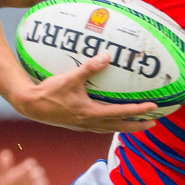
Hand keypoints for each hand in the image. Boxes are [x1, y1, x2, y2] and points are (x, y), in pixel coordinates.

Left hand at [0, 150, 48, 184]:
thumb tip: (4, 152)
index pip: (31, 163)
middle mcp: (32, 177)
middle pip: (40, 172)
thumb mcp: (2, 174)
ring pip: (44, 183)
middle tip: (33, 175)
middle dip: (38, 173)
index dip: (30, 165)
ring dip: (41, 184)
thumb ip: (3, 164)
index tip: (27, 167)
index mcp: (25, 169)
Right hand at [12, 54, 158, 132]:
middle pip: (120, 127)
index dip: (138, 111)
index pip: (121, 113)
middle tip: (154, 123)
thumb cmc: (49, 92)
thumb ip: (89, 67)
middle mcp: (90, 123)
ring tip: (138, 124)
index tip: (153, 107)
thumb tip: (107, 56)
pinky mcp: (78, 125)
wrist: (31, 106)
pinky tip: (113, 120)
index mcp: (90, 113)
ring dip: (126, 127)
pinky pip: (101, 127)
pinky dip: (112, 125)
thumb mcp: (70, 78)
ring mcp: (84, 126)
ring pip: (111, 128)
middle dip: (138, 126)